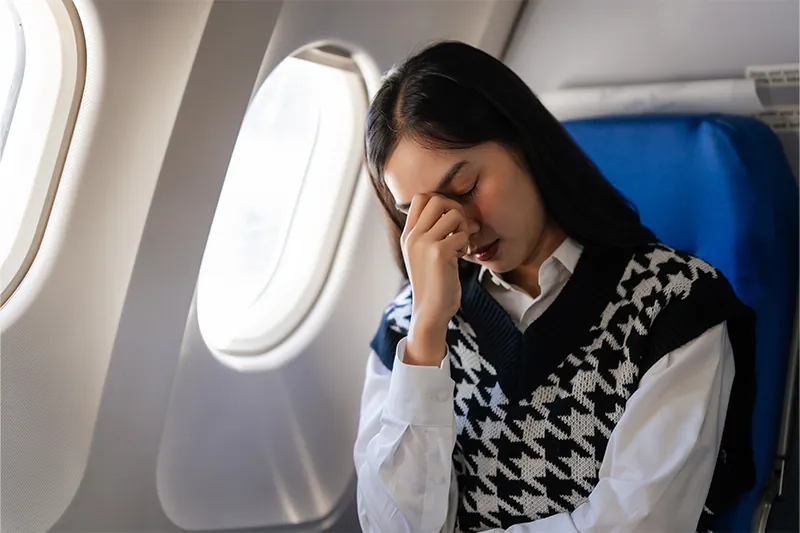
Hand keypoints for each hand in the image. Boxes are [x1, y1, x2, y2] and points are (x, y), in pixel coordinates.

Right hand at [401, 194, 474, 365]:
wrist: (430, 311)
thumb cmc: (434, 284)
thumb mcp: (427, 256)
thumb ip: (437, 234)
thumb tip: (466, 216)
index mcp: (408, 235)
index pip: (421, 197)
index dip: (441, 202)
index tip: (450, 221)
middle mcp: (413, 236)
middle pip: (437, 199)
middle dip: (455, 210)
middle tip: (460, 230)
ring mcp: (424, 243)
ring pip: (453, 214)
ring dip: (463, 228)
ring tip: (460, 246)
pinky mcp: (438, 253)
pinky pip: (461, 235)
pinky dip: (465, 245)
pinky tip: (460, 258)